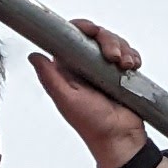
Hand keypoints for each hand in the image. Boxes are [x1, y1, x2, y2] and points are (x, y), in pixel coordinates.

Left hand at [27, 17, 153, 167]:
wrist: (120, 138)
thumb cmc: (93, 124)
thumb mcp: (67, 100)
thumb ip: (50, 78)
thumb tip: (34, 56)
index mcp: (68, 69)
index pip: (73, 37)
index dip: (83, 28)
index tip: (93, 31)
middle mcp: (85, 66)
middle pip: (97, 36)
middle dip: (109, 40)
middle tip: (114, 57)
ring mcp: (104, 69)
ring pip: (114, 42)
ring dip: (123, 49)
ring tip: (126, 66)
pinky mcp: (121, 73)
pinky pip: (128, 54)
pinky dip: (132, 56)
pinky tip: (133, 66)